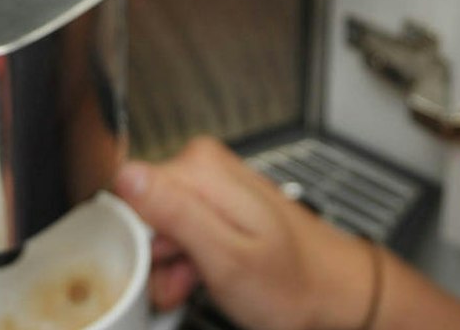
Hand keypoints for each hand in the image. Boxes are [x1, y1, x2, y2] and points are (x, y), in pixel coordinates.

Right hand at [113, 137, 373, 329]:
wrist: (334, 293)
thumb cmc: (293, 283)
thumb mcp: (226, 257)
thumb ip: (174, 213)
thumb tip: (125, 175)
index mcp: (200, 169)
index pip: (127, 189)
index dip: (135, 236)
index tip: (155, 264)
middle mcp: (204, 167)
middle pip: (142, 207)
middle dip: (153, 253)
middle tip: (180, 281)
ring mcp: (213, 187)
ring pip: (159, 224)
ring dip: (168, 262)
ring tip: (195, 283)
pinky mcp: (218, 207)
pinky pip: (181, 230)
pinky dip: (185, 259)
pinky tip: (201, 277)